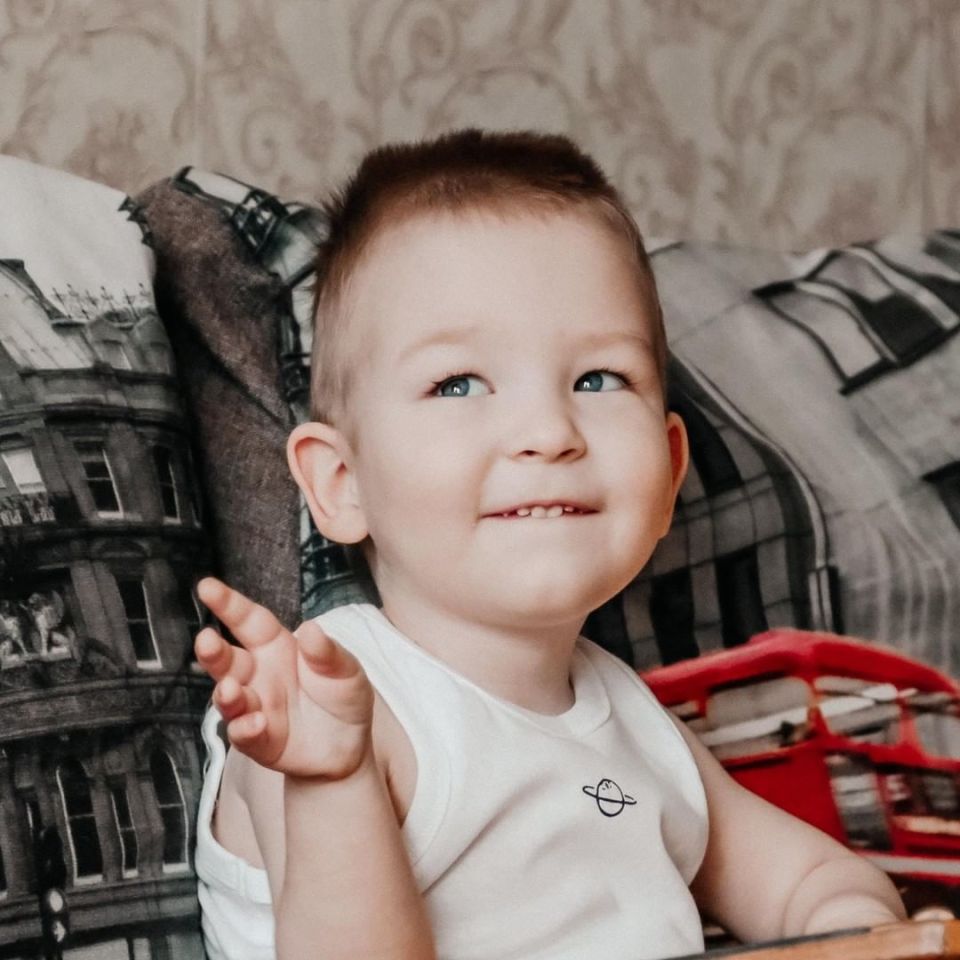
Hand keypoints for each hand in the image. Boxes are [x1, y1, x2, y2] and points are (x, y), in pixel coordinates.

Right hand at [194, 577, 374, 778]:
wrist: (348, 747)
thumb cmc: (343, 696)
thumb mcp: (346, 670)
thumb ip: (328, 653)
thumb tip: (311, 629)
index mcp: (277, 647)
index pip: (249, 621)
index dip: (229, 604)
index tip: (206, 586)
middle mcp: (258, 675)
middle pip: (227, 660)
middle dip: (212, 651)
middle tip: (206, 640)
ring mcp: (255, 708)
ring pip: (228, 698)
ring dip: (225, 694)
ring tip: (230, 689)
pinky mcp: (258, 741)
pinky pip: (243, 734)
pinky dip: (245, 729)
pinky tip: (256, 724)